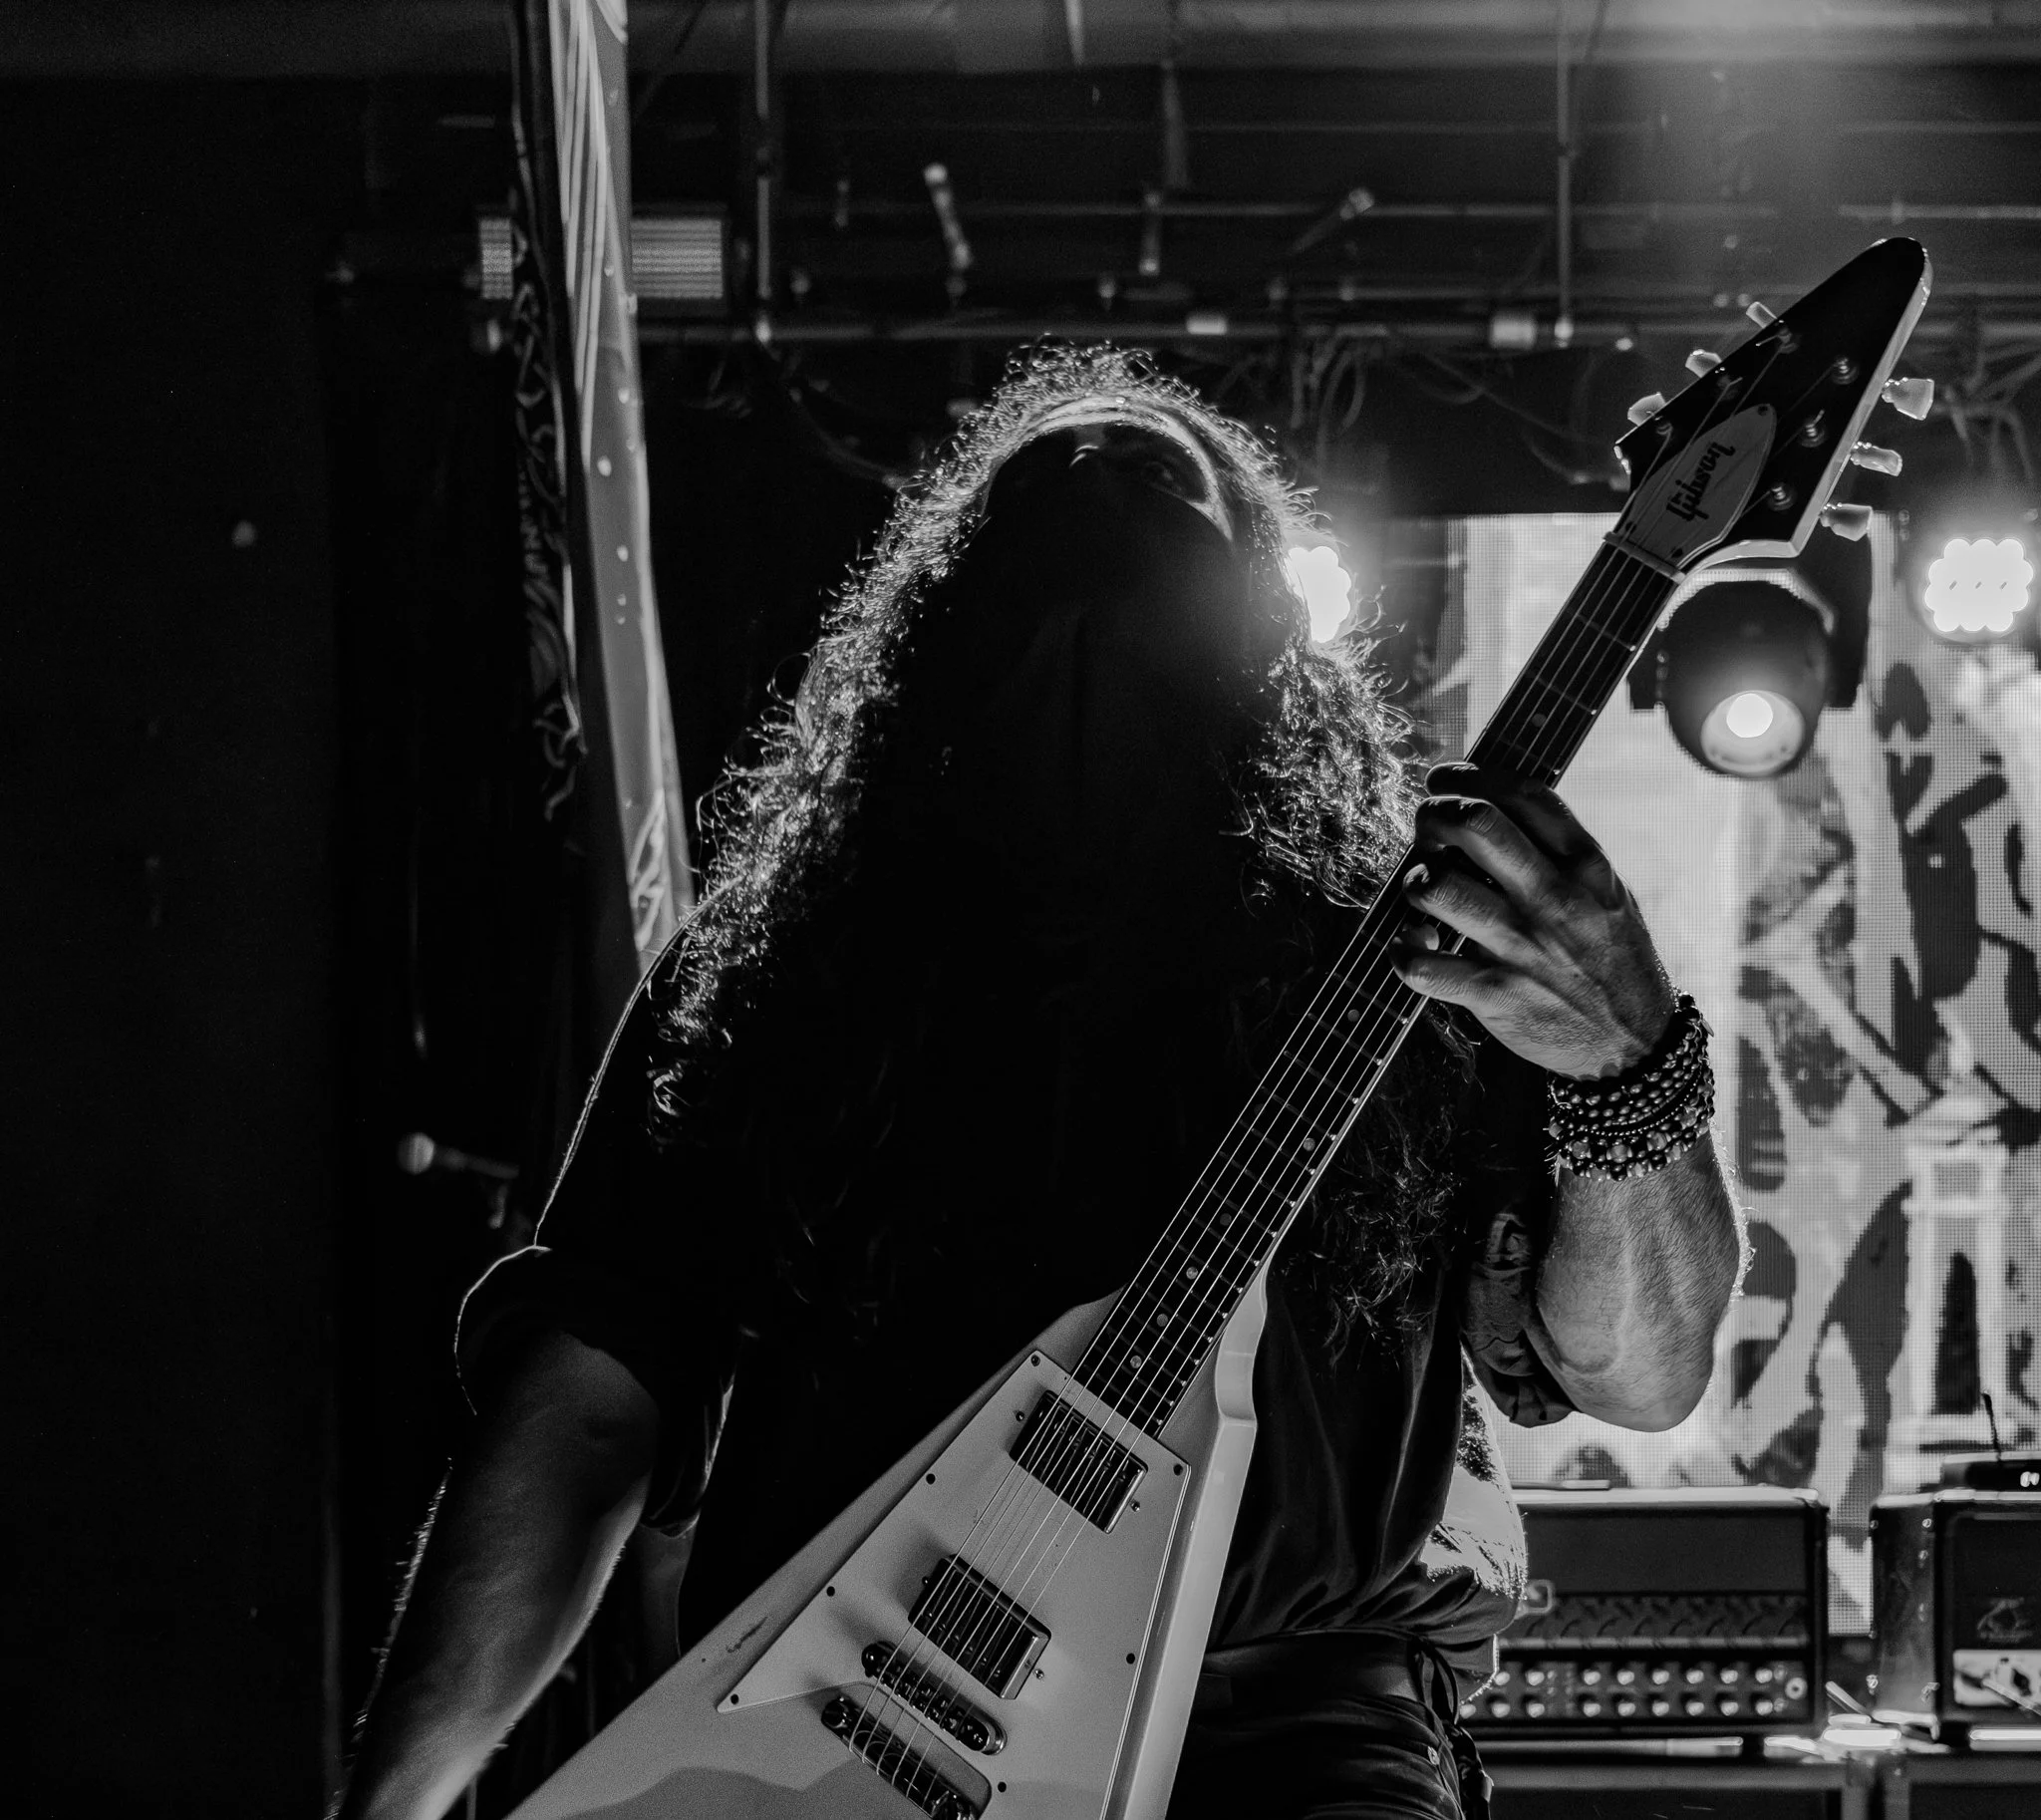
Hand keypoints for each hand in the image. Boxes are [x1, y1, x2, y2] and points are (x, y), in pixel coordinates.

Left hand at [1390, 762, 1674, 1079]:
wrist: (1633, 1048)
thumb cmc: (1611, 959)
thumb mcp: (1607, 894)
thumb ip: (1560, 854)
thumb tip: (1489, 809)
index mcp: (1585, 867)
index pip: (1522, 794)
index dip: (1470, 775)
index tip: (1446, 778)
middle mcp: (1552, 900)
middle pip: (1473, 823)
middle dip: (1434, 814)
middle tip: (1427, 830)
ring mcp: (1520, 947)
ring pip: (1437, 885)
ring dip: (1415, 880)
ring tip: (1423, 890)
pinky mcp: (1492, 994)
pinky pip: (1420, 964)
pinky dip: (1402, 950)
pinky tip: (1414, 945)